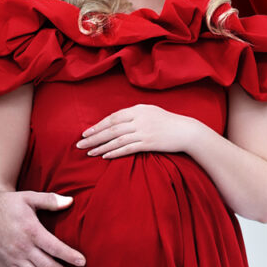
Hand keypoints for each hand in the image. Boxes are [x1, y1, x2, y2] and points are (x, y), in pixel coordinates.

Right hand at [0, 188, 84, 266]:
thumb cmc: (6, 205)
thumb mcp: (29, 197)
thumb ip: (51, 200)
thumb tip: (70, 201)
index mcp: (31, 231)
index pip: (55, 248)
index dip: (70, 257)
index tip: (82, 262)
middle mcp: (23, 247)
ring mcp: (14, 257)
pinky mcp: (7, 263)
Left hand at [76, 105, 197, 158]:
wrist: (186, 131)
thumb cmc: (167, 122)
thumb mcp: (150, 112)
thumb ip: (134, 114)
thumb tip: (116, 121)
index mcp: (137, 109)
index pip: (113, 117)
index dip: (98, 126)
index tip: (86, 133)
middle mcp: (139, 119)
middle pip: (111, 128)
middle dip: (94, 137)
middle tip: (80, 144)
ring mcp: (144, 131)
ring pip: (117, 139)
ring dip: (101, 147)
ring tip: (89, 153)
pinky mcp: (149, 143)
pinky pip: (128, 148)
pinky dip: (115, 152)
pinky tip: (105, 157)